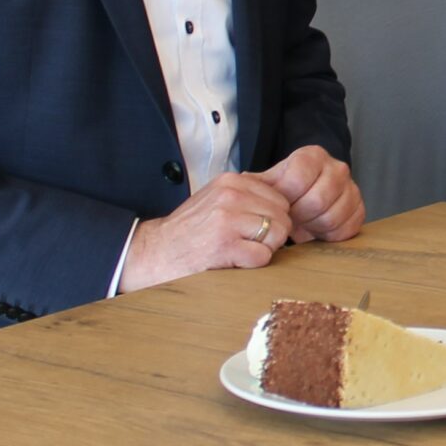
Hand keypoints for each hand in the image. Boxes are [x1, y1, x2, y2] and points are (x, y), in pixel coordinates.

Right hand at [119, 171, 296, 292]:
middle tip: (247, 243)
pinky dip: (252, 264)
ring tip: (238, 250)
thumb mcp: (217, 199)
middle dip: (272, 235)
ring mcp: (227, 219)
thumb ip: (249, 195)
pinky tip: (231, 261)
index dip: (273, 218)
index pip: (281, 197)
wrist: (155, 253)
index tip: (254, 229)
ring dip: (263, 249)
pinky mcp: (224, 245)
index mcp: (232, 180)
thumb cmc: (191, 231)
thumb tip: (290, 200)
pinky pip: (263, 256)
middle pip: (284, 216)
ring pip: (277, 234)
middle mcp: (230, 195)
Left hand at [260, 145, 364, 243]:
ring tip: (304, 224)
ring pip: (332, 216)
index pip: (298, 180)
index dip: (285, 199)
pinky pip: (346, 228)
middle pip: (317, 200)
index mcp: (312, 156)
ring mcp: (352, 188)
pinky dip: (329, 235)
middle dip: (299, 216)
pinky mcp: (360, 209)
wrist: (307, 199)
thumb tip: (241, 184)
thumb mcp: (267, 184)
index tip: (280, 205)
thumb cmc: (285, 193)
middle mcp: (337, 168)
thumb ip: (255, 184)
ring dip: (313, 226)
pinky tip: (318, 230)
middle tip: (291, 219)